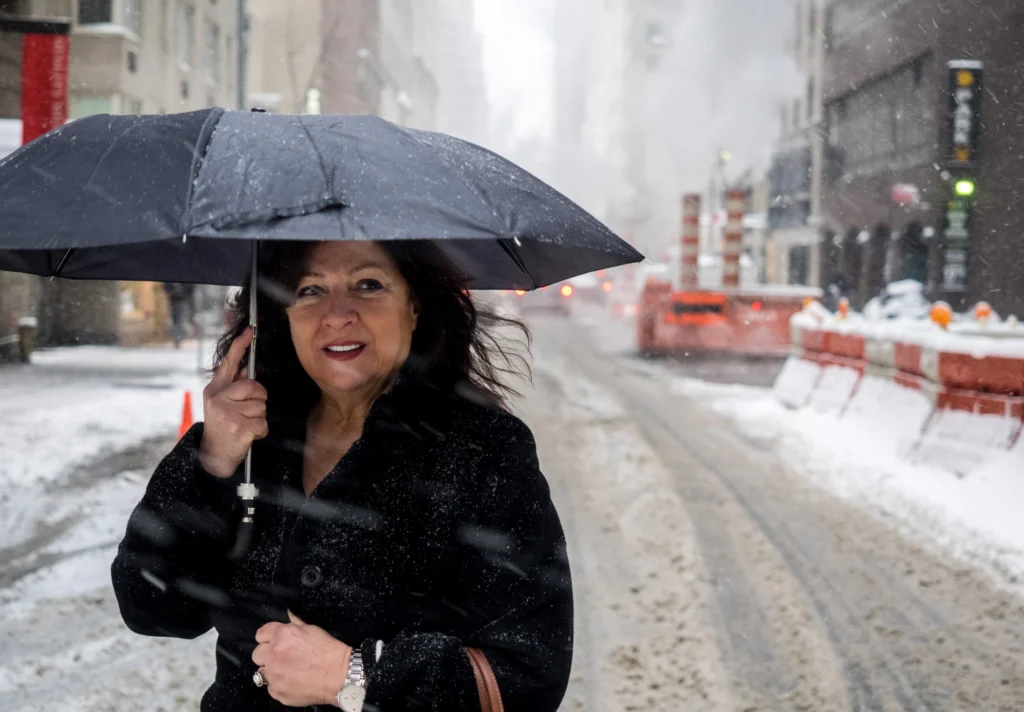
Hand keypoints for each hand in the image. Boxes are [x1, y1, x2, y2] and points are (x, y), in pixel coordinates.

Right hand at [199, 327, 268, 477]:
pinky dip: (261, 431)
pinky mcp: (239, 427)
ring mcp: (228, 413)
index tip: (249, 331)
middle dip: (258, 399)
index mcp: (215, 390)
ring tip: (244, 425)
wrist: (213, 455)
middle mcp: (219, 398)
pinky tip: (248, 435)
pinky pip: (263, 423)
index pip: (229, 364)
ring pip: (261, 406)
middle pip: (255, 387)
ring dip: (258, 418)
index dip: (240, 346)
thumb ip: (234, 386)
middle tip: (247, 412)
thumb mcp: (221, 403)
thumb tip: (248, 367)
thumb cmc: (222, 426)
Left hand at [252, 611, 350, 706]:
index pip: (260, 634)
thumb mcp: (312, 630)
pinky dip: (280, 685)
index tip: (273, 642)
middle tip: (282, 657)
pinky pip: (271, 688)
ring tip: (290, 671)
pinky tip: (293, 681)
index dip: (268, 638)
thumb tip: (288, 616)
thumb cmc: (329, 652)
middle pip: (257, 654)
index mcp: (282, 635)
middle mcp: (274, 654)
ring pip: (263, 673)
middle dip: (267, 655)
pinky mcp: (278, 692)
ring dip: (273, 671)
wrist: (339, 675)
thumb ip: (294, 624)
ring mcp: (274, 675)